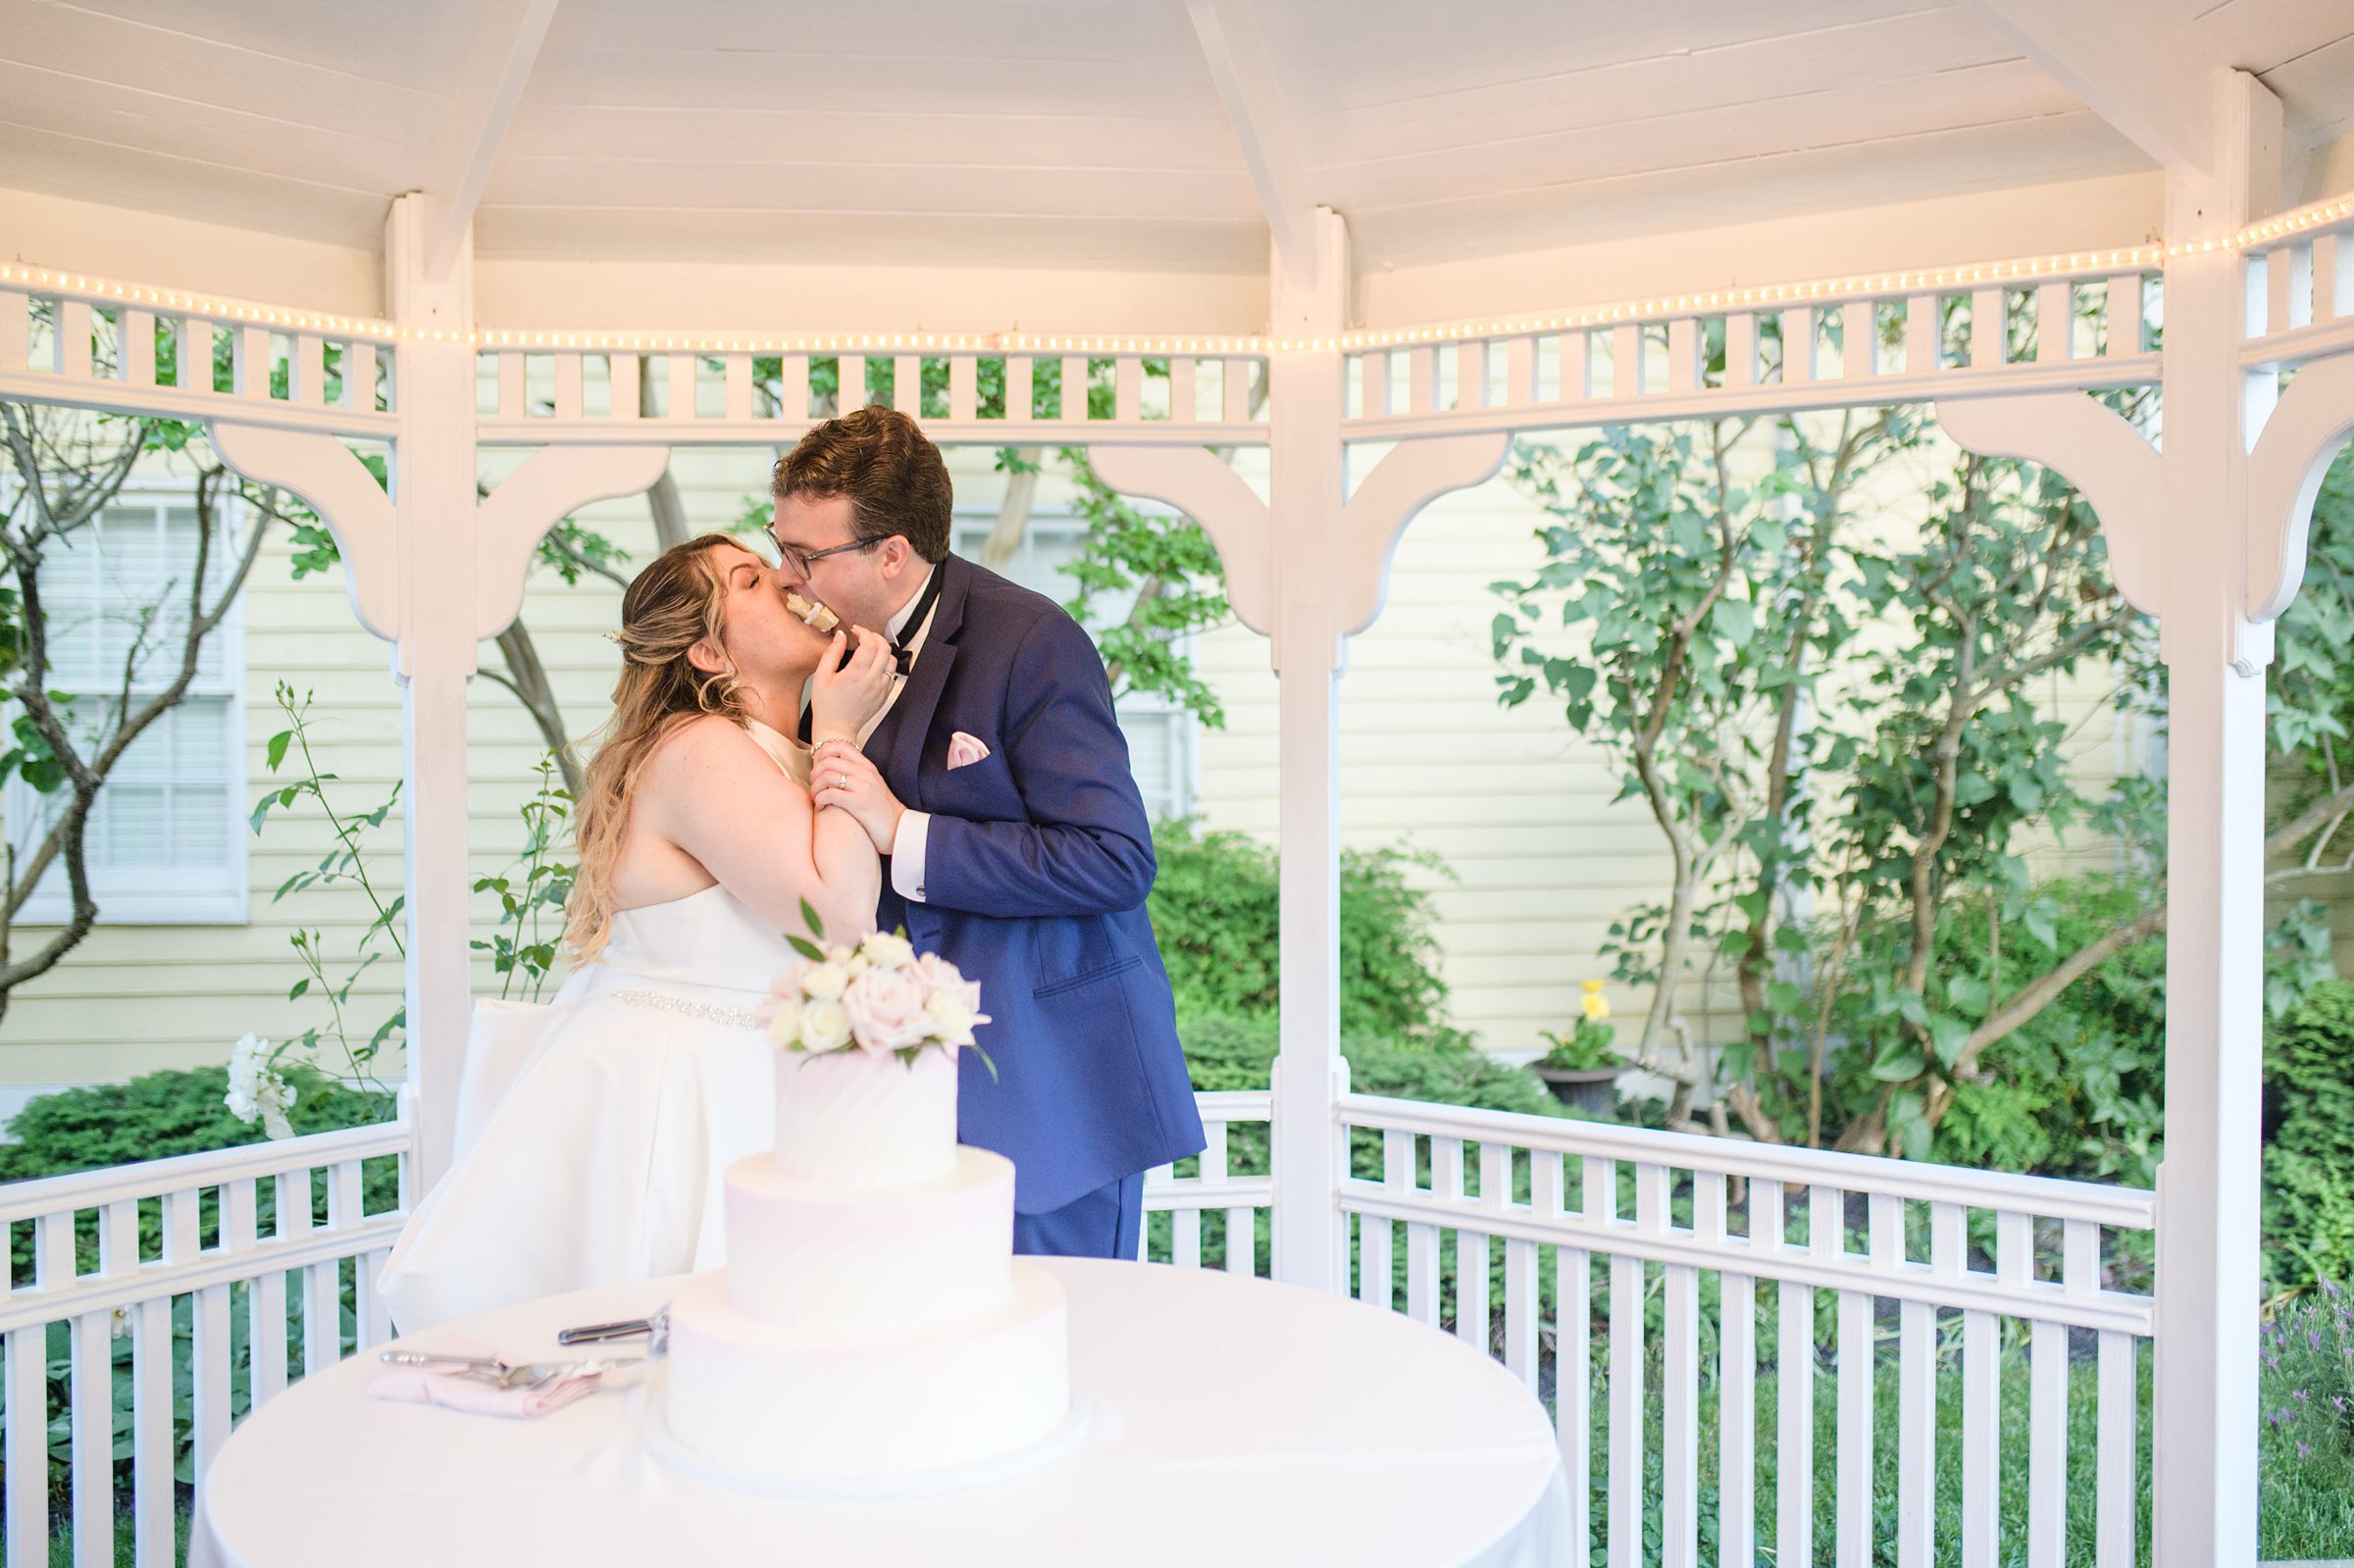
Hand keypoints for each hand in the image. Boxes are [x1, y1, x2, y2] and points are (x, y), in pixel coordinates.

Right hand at [806, 626, 893, 742]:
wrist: (837, 730)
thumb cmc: (826, 705)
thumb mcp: (821, 676)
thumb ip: (832, 653)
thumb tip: (841, 635)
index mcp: (856, 675)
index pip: (870, 644)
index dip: (864, 632)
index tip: (855, 631)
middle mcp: (872, 681)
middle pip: (885, 648)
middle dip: (875, 637)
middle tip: (863, 636)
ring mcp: (881, 689)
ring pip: (892, 660)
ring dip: (882, 650)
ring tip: (870, 648)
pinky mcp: (884, 695)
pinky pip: (892, 674)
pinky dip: (886, 664)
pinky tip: (874, 664)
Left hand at [810, 740, 904, 850]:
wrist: (900, 829)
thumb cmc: (882, 812)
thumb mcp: (872, 786)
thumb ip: (856, 775)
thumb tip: (832, 770)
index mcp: (868, 767)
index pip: (840, 746)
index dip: (823, 753)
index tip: (818, 769)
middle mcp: (865, 773)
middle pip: (827, 761)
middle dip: (814, 774)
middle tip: (815, 787)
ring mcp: (863, 787)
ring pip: (825, 776)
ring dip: (815, 789)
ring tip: (817, 799)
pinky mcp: (859, 803)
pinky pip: (829, 794)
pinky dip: (819, 800)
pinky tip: (821, 808)